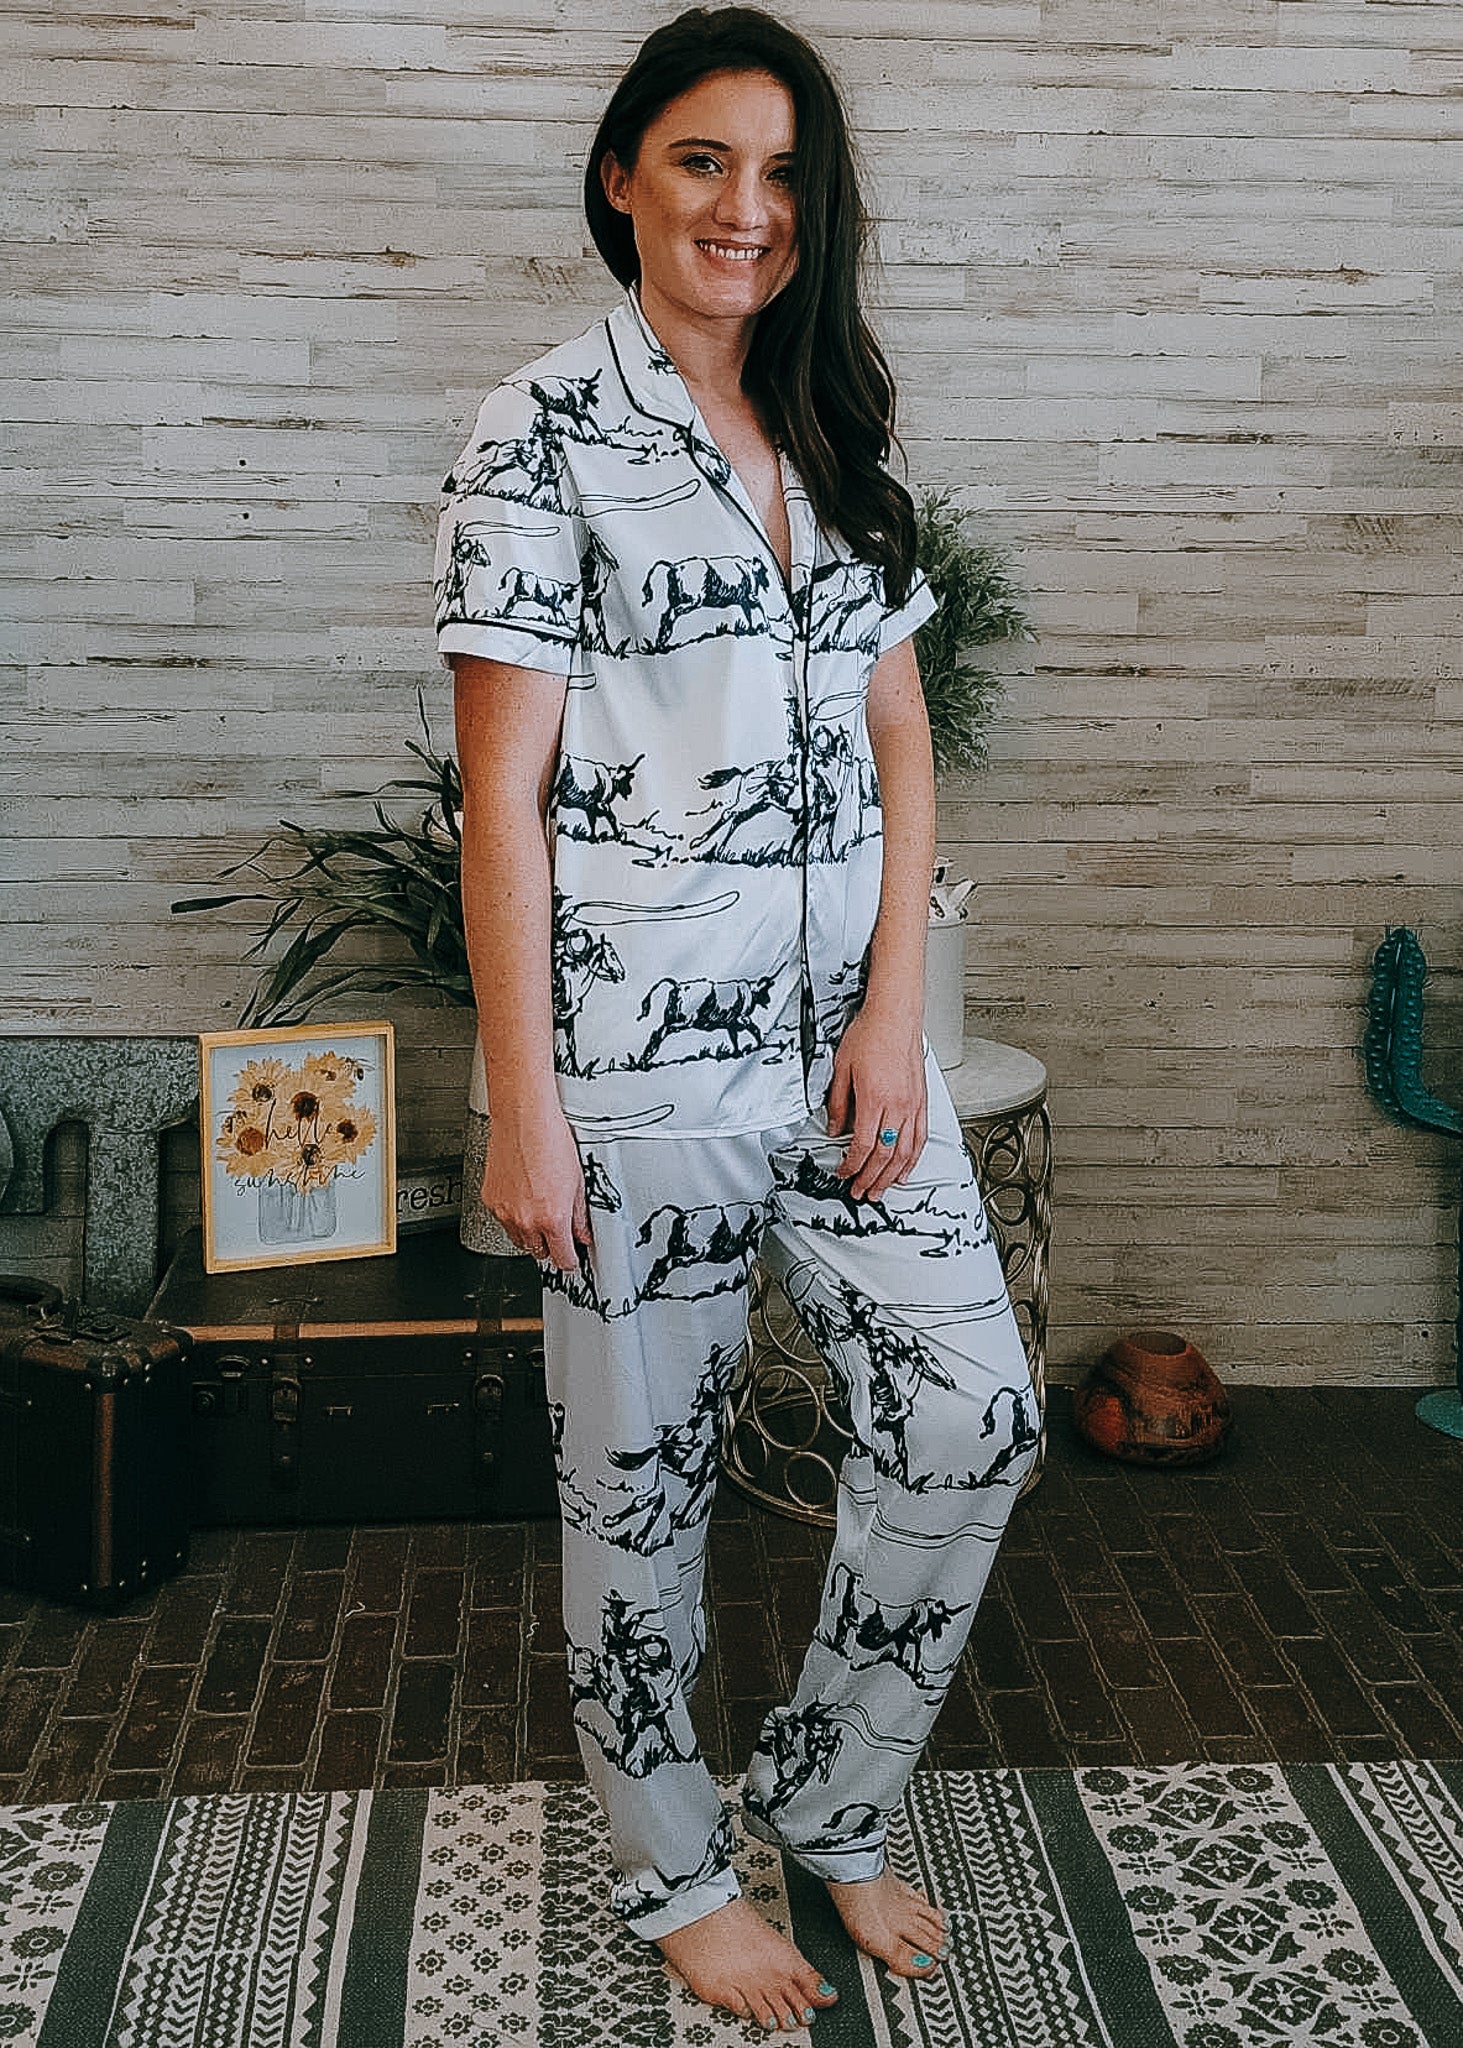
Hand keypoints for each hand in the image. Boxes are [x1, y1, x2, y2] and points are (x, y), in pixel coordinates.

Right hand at [479, 1102, 591, 1271]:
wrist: (524, 1119)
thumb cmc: (551, 1141)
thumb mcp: (577, 1182)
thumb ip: (579, 1215)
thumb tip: (583, 1233)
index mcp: (552, 1218)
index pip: (561, 1259)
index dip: (569, 1261)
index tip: (572, 1258)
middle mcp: (525, 1220)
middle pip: (538, 1252)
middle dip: (550, 1245)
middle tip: (558, 1229)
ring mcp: (504, 1211)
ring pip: (518, 1239)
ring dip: (530, 1232)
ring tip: (539, 1208)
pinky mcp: (490, 1199)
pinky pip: (503, 1219)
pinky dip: (512, 1214)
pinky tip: (523, 1194)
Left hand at [827, 1002, 927, 1200]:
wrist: (895, 1016)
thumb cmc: (869, 1035)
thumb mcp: (841, 1068)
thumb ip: (837, 1103)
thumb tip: (835, 1129)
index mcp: (874, 1099)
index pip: (864, 1145)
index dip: (852, 1166)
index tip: (844, 1174)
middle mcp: (897, 1106)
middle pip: (885, 1155)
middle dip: (871, 1178)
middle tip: (861, 1192)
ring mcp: (913, 1105)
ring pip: (905, 1151)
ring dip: (892, 1175)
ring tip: (882, 1190)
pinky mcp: (921, 1101)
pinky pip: (920, 1137)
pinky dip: (913, 1158)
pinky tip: (906, 1169)